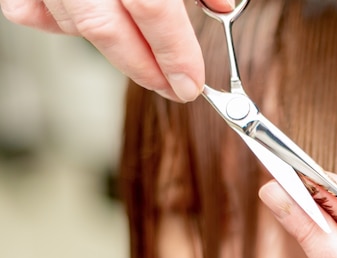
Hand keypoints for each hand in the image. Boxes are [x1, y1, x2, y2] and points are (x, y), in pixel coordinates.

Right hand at [0, 0, 232, 101]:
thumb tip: (222, 5)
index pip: (153, 9)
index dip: (175, 53)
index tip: (192, 84)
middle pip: (107, 26)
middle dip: (146, 67)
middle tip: (174, 87)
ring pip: (73, 19)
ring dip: (113, 49)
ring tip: (145, 61)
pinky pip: (31, 8)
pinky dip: (57, 23)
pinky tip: (88, 26)